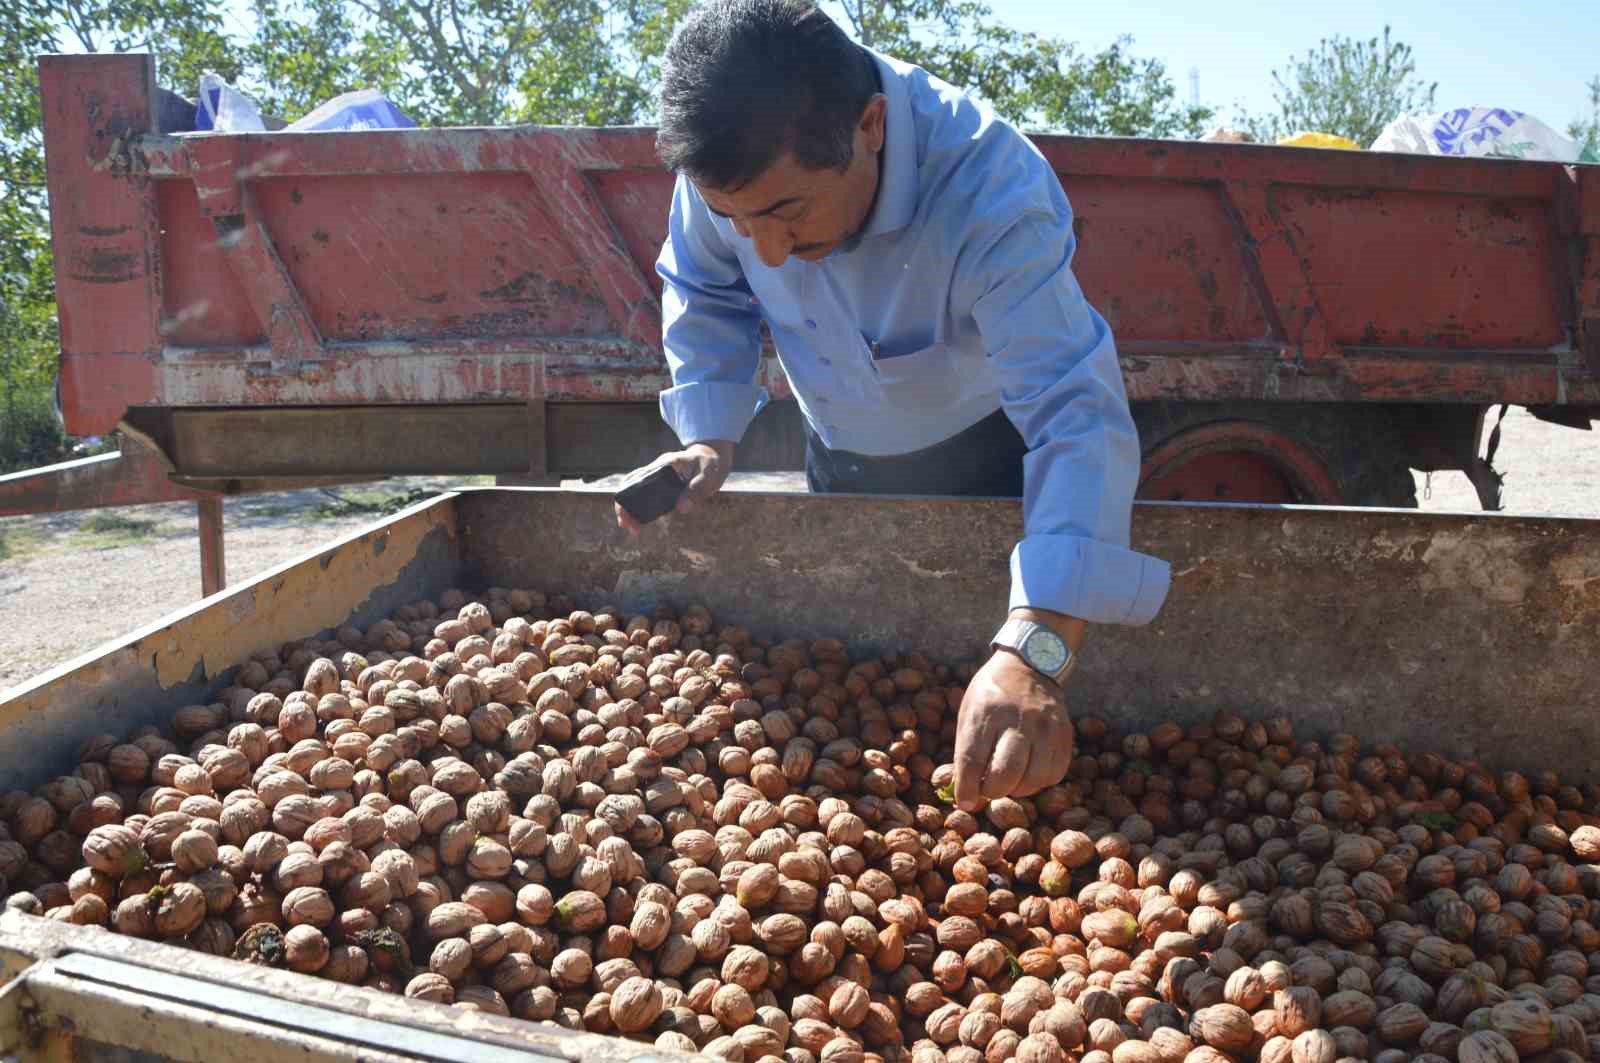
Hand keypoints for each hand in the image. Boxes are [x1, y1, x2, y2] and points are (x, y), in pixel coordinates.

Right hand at [614, 440, 733, 534]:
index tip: (627, 513)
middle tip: (626, 526)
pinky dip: (641, 508)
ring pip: (635, 490)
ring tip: (633, 529)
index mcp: (664, 465)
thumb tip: (681, 508)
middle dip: (624, 505)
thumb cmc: (710, 464)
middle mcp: (657, 468)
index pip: (638, 479)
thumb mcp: (708, 477)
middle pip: (631, 485)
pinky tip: (641, 521)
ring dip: (631, 508)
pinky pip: (646, 495)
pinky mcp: (662, 483)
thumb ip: (695, 491)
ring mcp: (657, 475)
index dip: (628, 495)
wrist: (712, 455)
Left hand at [952, 649, 1074, 809]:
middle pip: (1007, 773)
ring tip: (1009, 779)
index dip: (967, 787)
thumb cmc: (991, 695)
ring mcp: (1046, 727)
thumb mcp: (969, 712)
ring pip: (1034, 779)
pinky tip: (1028, 771)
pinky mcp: (1064, 735)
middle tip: (987, 790)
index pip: (973, 759)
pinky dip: (1038, 781)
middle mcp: (1018, 719)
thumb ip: (966, 751)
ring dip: (1017, 788)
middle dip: (993, 791)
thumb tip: (965, 794)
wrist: (1030, 666)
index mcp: (987, 712)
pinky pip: (1054, 774)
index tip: (964, 801)